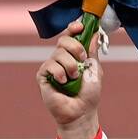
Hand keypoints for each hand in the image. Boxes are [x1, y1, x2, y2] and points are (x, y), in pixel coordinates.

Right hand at [37, 20, 102, 138]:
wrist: (81, 112)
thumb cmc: (89, 95)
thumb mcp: (94, 70)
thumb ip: (92, 52)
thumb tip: (94, 33)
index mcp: (73, 55)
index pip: (70, 35)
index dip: (74, 27)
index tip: (80, 26)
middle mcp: (61, 58)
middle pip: (63, 40)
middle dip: (75, 47)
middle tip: (82, 60)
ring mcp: (51, 66)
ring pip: (58, 53)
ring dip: (70, 65)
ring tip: (74, 78)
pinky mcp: (43, 75)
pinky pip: (50, 65)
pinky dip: (60, 73)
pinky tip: (63, 83)